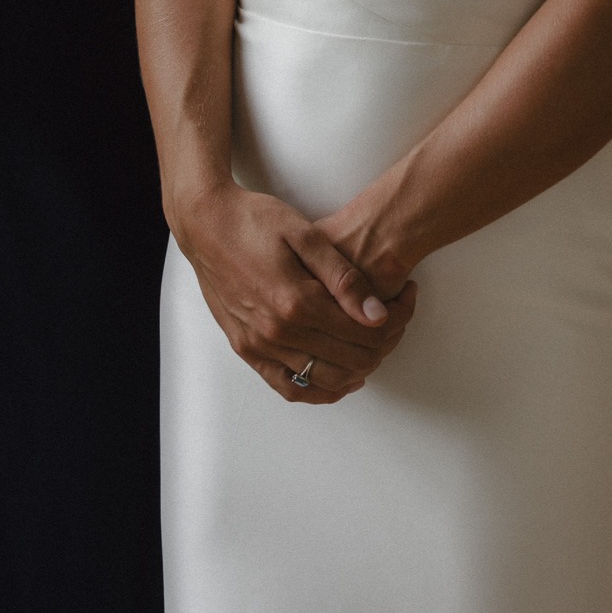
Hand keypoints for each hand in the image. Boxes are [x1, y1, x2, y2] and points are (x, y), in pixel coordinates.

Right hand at [177, 183, 415, 403]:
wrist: (207, 224)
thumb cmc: (255, 221)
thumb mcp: (305, 234)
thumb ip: (343, 277)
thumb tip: (377, 314)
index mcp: (296, 301)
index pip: (360, 332)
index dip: (393, 323)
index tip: (404, 306)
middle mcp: (277, 331)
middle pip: (347, 359)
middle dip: (381, 347)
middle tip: (395, 326)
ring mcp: (258, 344)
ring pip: (322, 379)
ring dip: (356, 371)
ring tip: (373, 350)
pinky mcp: (245, 349)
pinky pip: (287, 385)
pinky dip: (317, 391)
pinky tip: (337, 379)